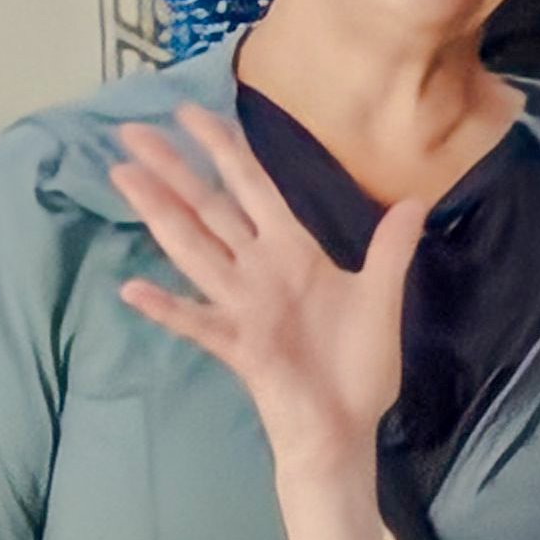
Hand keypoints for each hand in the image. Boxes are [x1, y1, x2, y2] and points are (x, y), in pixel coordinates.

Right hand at [109, 104, 415, 470]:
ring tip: (124, 177)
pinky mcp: (239, 346)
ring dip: (159, 212)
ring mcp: (242, 306)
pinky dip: (167, 307)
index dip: (223, 148)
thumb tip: (416, 200)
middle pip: (208, 207)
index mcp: (290, 250)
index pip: (250, 186)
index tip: (190, 112)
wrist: (347, 427)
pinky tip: (132, 288)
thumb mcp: (380, 297)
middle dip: (171, 168)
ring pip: (193, 248)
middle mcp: (258, 270)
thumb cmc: (358, 366)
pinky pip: (198, 322)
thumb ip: (390, 248)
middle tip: (129, 130)